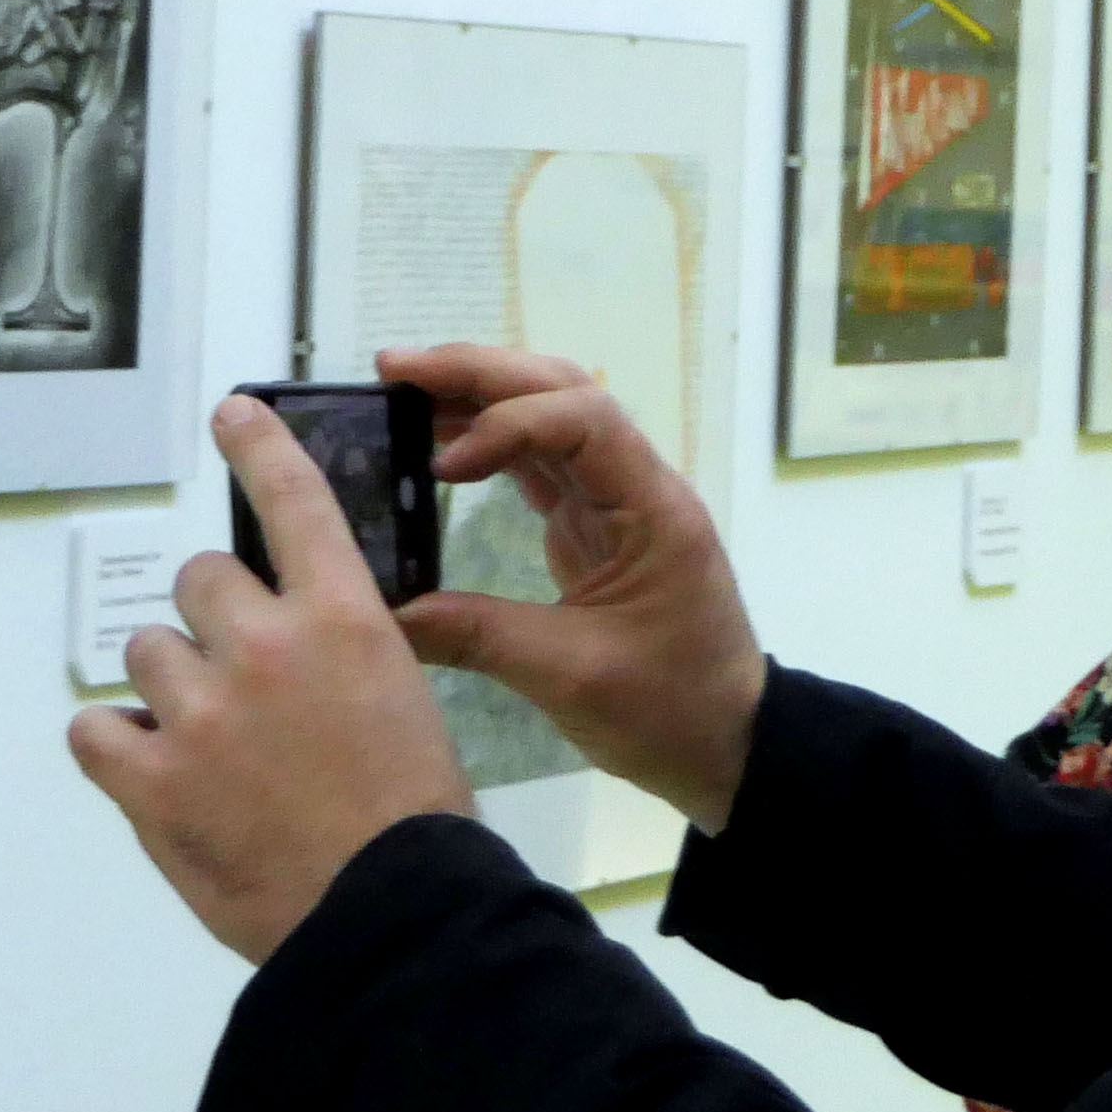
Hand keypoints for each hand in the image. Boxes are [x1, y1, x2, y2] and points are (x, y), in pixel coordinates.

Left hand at [66, 395, 477, 961]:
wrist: (394, 915)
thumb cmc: (414, 823)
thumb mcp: (403, 704)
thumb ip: (339, 659)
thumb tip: (287, 654)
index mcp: (345, 620)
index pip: (294, 503)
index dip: (259, 448)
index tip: (230, 414)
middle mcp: (266, 645)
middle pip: (198, 580)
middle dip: (214, 624)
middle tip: (243, 687)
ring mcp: (201, 710)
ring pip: (147, 650)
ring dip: (170, 687)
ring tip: (210, 748)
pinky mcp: (152, 778)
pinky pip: (95, 728)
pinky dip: (117, 745)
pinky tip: (153, 772)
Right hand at [379, 342, 767, 830]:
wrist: (726, 742)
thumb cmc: (669, 709)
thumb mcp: (571, 677)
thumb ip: (478, 637)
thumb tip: (385, 612)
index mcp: (653, 508)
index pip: (585, 419)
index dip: (509, 424)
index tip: (444, 467)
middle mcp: (638, 486)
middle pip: (564, 392)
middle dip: (481, 374)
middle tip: (394, 369)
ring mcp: (617, 501)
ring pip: (551, 416)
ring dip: (481, 397)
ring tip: (403, 390)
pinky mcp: (595, 525)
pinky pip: (543, 461)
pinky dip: (491, 443)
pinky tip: (439, 444)